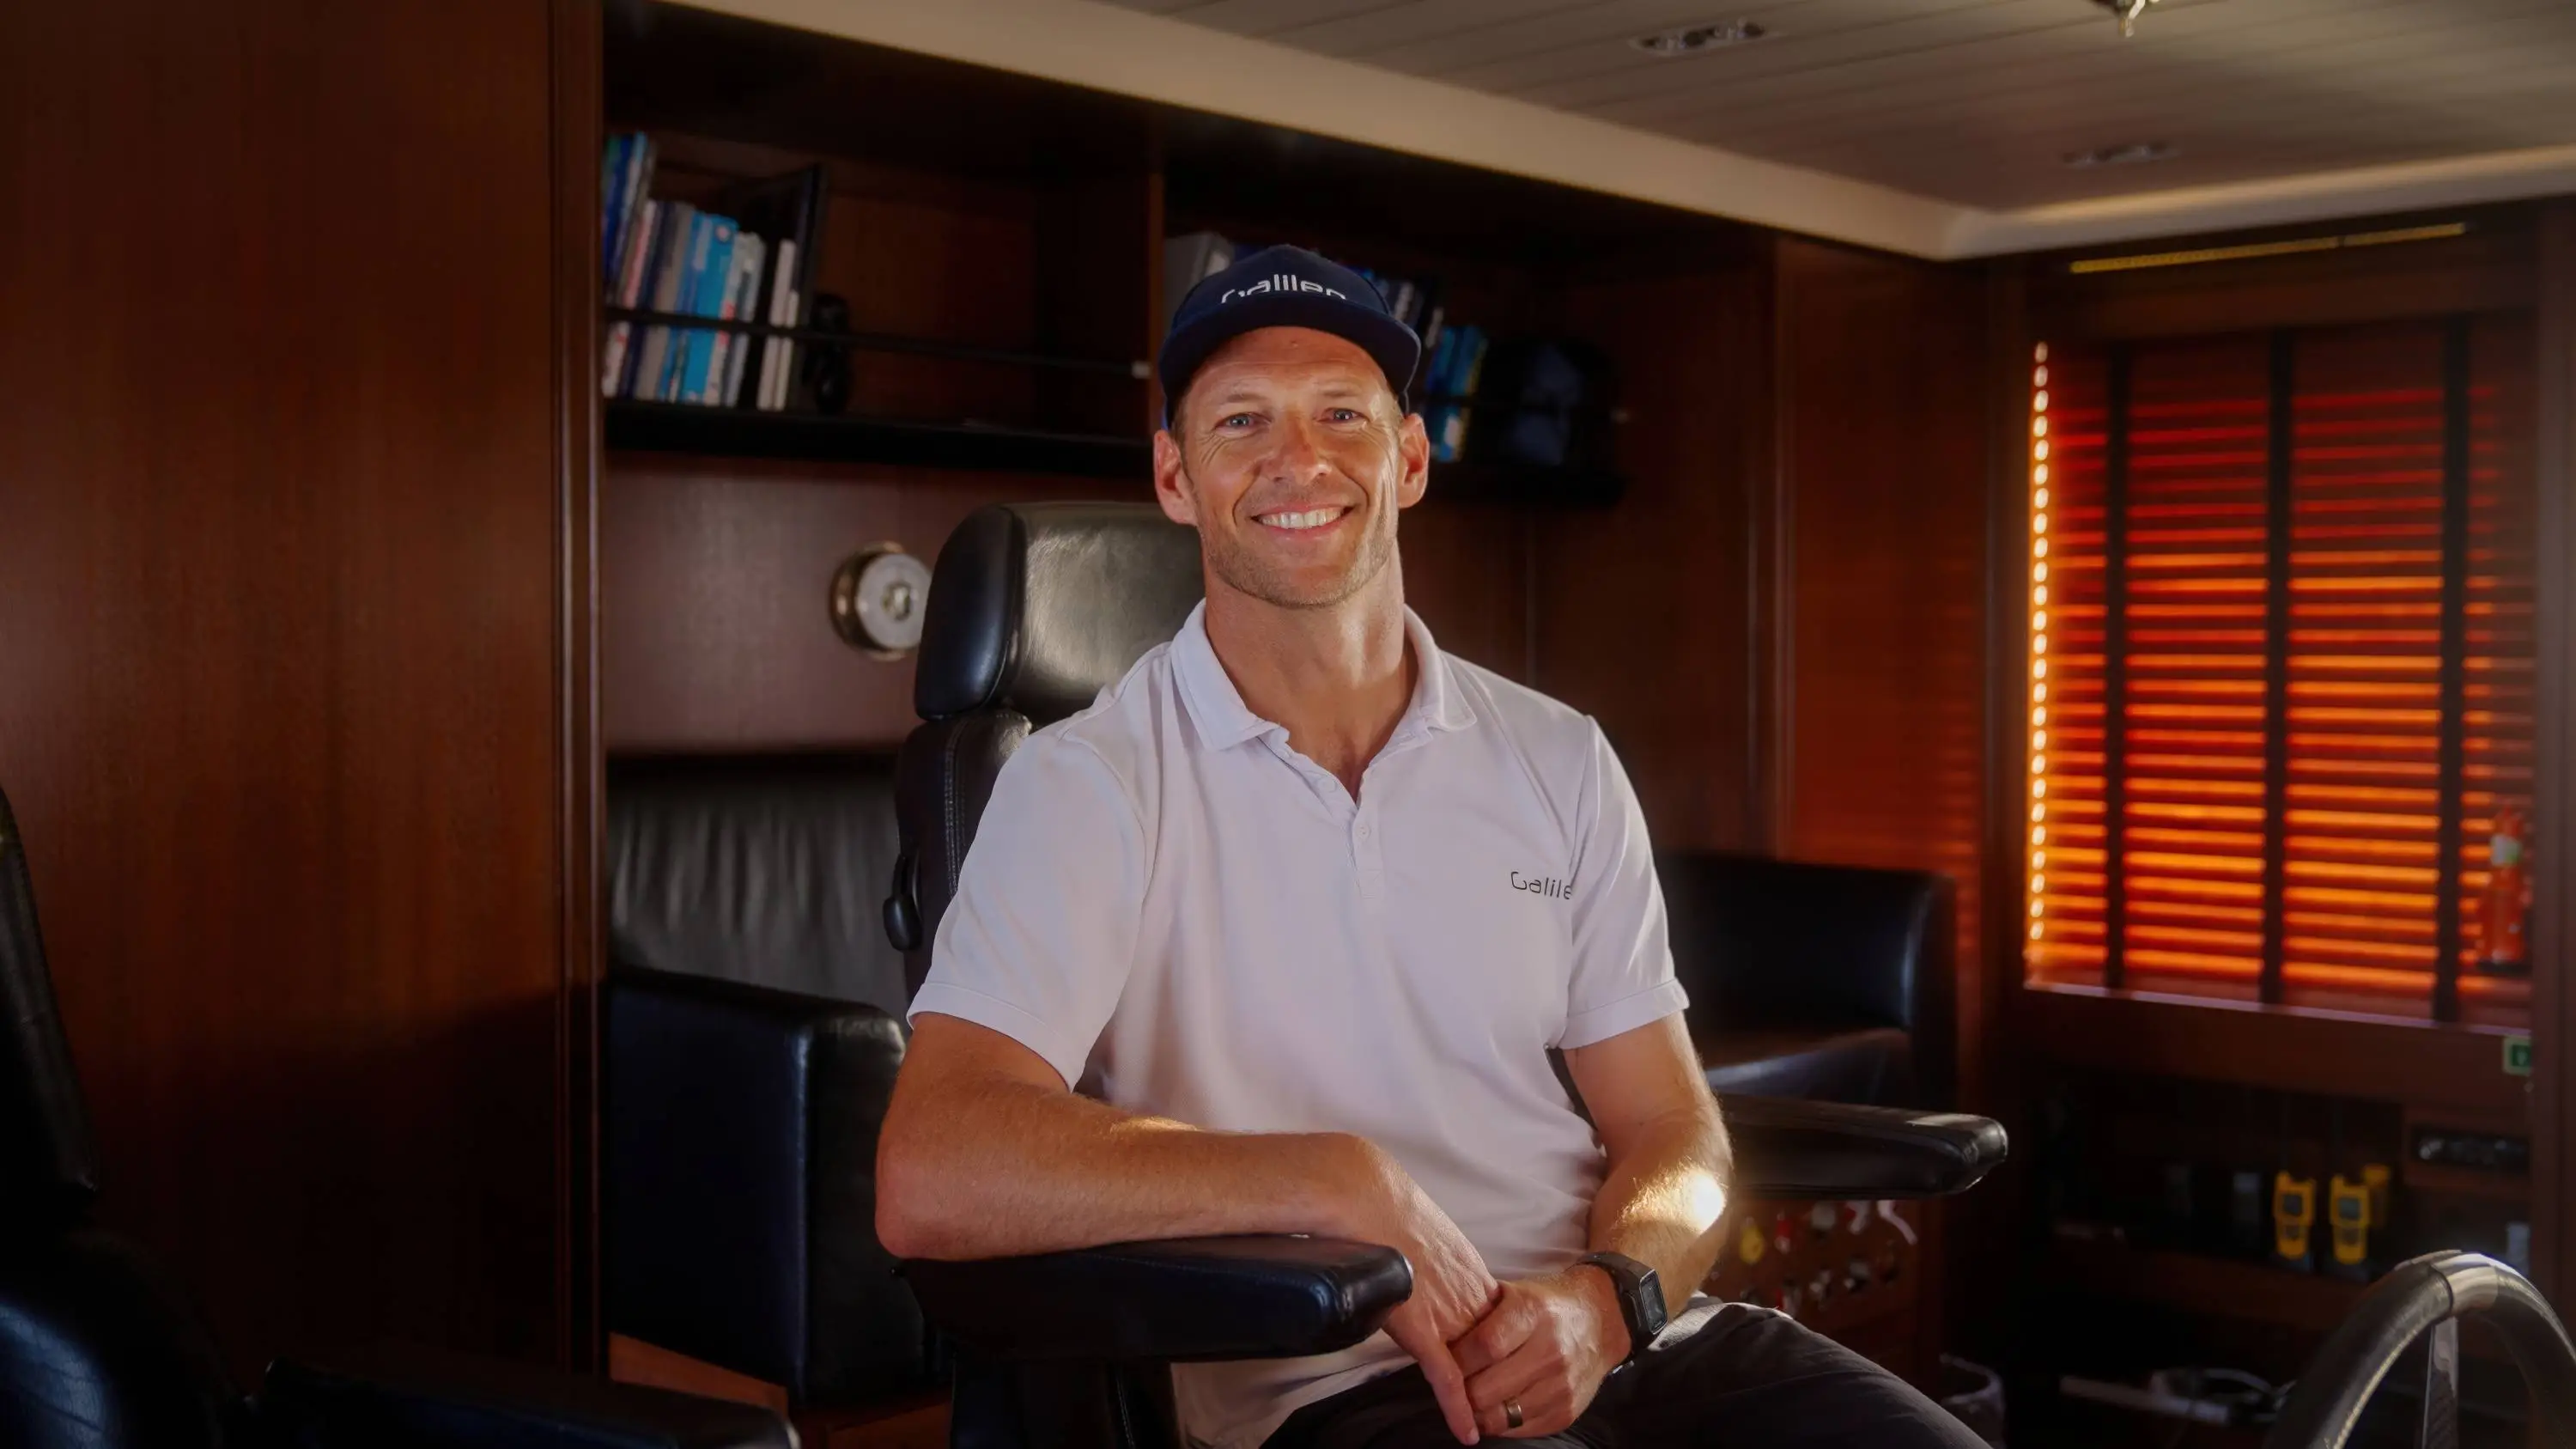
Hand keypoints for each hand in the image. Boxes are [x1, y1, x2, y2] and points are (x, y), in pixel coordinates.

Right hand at [1333, 1139, 1500, 1444]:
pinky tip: (1466, 1432)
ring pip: (1474, 1370)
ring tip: (1488, 1425)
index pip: (1498, 1326)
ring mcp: (1448, 1315)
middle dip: (1498, 1384)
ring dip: (1480, 1400)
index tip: (1504, 1372)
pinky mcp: (1423, 1329)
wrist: (1368, 1199)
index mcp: (1473, 1276)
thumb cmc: (1388, 1209)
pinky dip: (1457, 1408)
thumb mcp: (1430, 1237)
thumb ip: (1437, 1265)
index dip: (1501, 1354)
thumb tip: (1425, 1273)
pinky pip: (1445, 1378)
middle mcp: (1469, 1298)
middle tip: (1500, 1410)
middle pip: (1494, 1353)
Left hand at [1450, 1267, 1625, 1438]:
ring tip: (1467, 1398)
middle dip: (1460, 1390)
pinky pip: (1518, 1430)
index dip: (1455, 1360)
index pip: (1484, 1347)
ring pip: (1499, 1416)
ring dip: (1475, 1411)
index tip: (1443, 1361)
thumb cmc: (1546, 1305)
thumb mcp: (1514, 1292)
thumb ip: (1479, 1311)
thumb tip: (1437, 1333)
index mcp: (1533, 1313)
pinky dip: (1498, 1423)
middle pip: (1487, 1389)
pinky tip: (1492, 1407)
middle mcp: (1551, 1351)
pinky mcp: (1566, 1412)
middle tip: (1450, 1384)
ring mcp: (1561, 1385)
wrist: (1600, 1322)